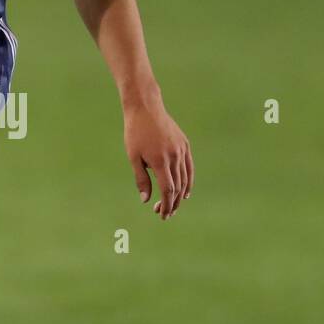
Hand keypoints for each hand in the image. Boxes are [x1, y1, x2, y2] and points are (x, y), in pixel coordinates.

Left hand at [124, 99, 192, 218]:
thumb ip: (141, 179)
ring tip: (173, 206)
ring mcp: (181, 150)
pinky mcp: (184, 144)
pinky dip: (188, 181)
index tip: (162, 214)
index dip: (166, 204)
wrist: (146, 108)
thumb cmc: (135, 133)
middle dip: (172, 203)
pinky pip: (189, 167)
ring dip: (180, 195)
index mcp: (160, 161)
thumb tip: (146, 200)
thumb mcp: (133, 157)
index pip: (167, 190)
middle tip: (165, 214)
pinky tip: (185, 191)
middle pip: (178, 187)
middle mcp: (174, 156)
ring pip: (185, 179)